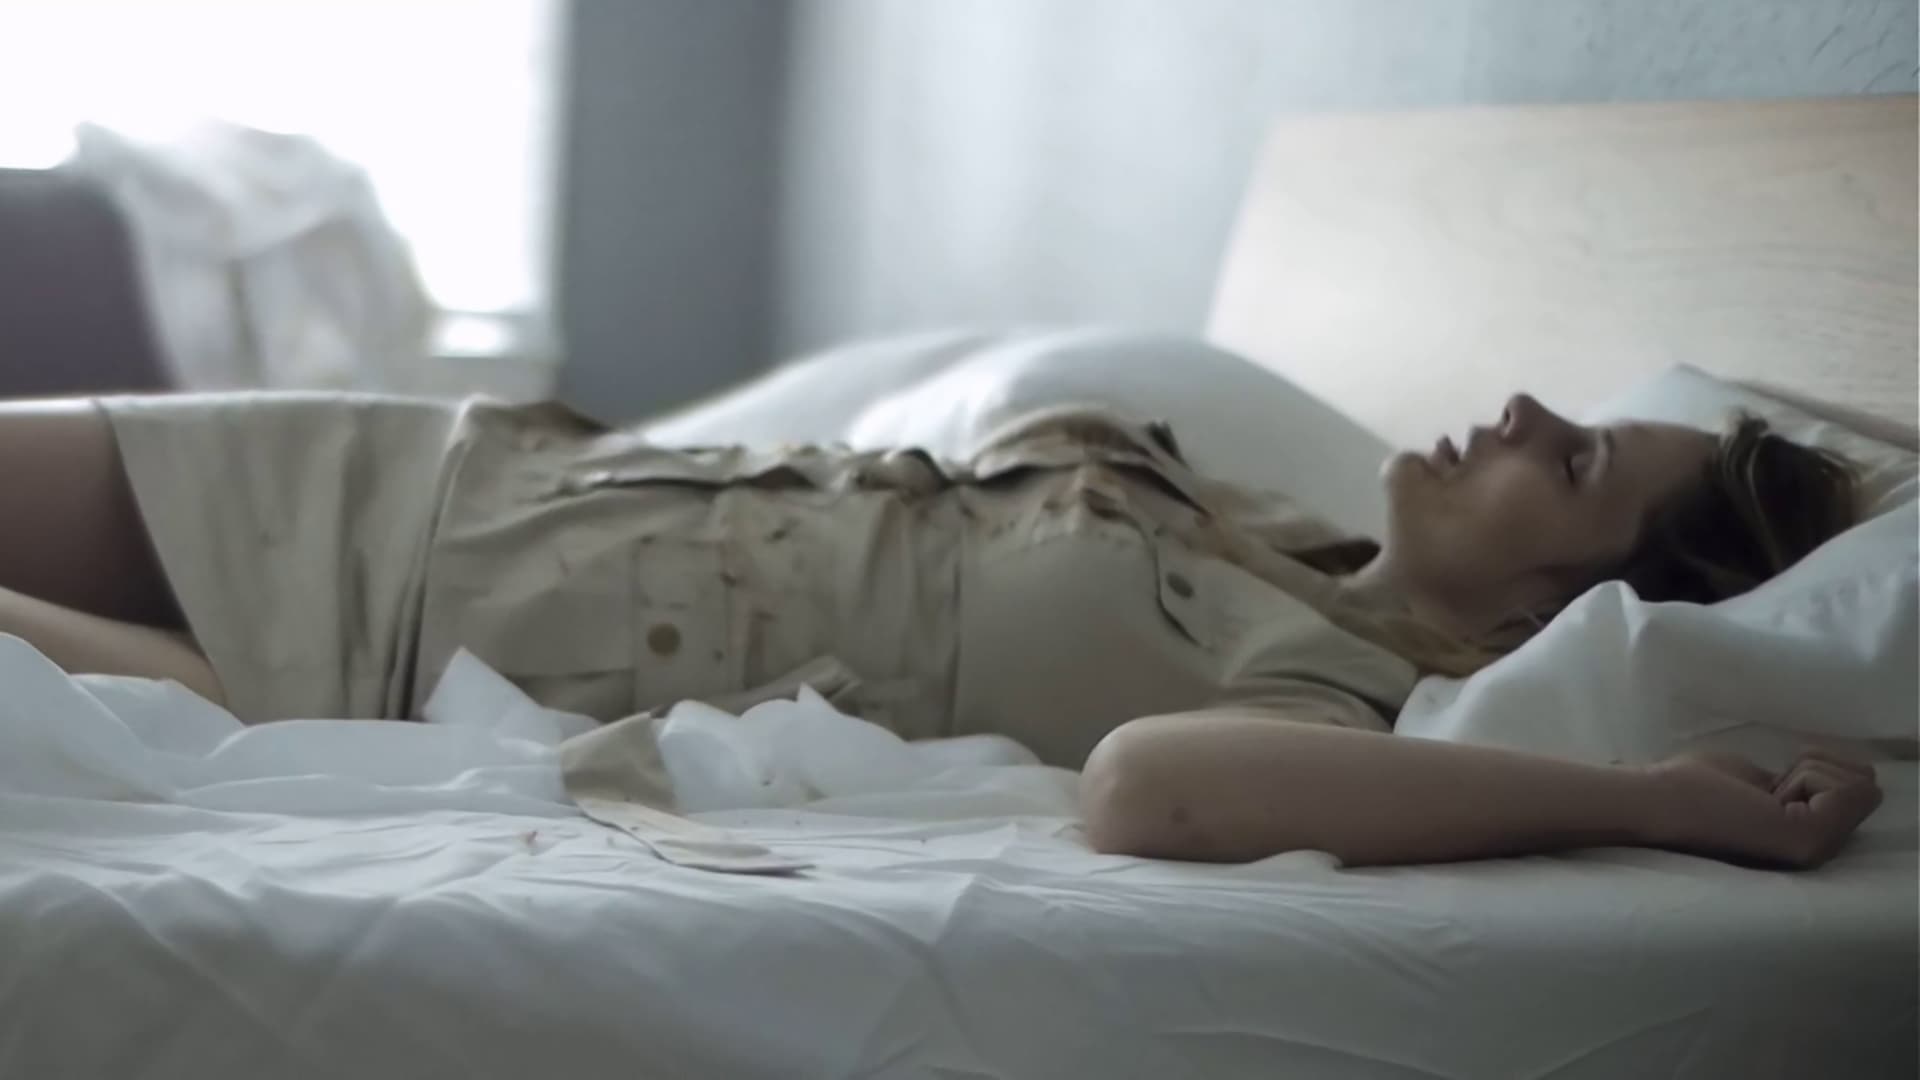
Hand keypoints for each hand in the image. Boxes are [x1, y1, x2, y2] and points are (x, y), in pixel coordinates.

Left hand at [1641, 749, 1882, 868]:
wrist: (1657, 803)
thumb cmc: (1692, 786)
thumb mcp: (1754, 778)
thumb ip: (1789, 784)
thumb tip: (1813, 769)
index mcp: (1802, 838)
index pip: (1854, 790)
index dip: (1812, 769)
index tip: (1765, 787)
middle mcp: (1818, 852)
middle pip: (1862, 784)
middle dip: (1812, 770)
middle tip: (1761, 793)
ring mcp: (1817, 850)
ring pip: (1856, 784)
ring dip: (1805, 773)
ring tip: (1759, 797)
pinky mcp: (1810, 840)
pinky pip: (1845, 787)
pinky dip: (1805, 776)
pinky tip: (1767, 797)